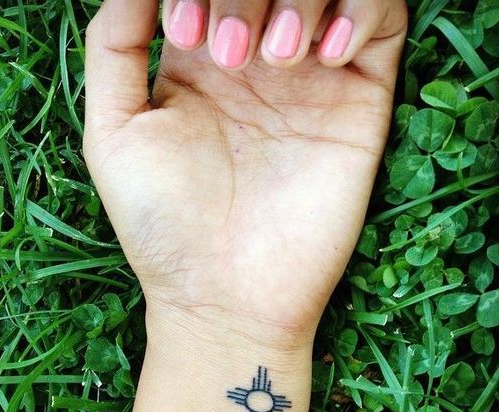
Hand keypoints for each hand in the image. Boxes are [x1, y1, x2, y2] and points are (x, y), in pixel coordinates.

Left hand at [83, 0, 406, 349]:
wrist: (227, 297)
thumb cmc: (163, 225)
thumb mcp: (113, 131)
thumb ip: (115, 43)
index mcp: (199, 58)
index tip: (186, 36)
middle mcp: (258, 59)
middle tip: (229, 56)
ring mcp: (313, 79)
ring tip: (276, 58)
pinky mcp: (361, 103)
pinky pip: (384, 20)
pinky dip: (363, 11)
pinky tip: (327, 55)